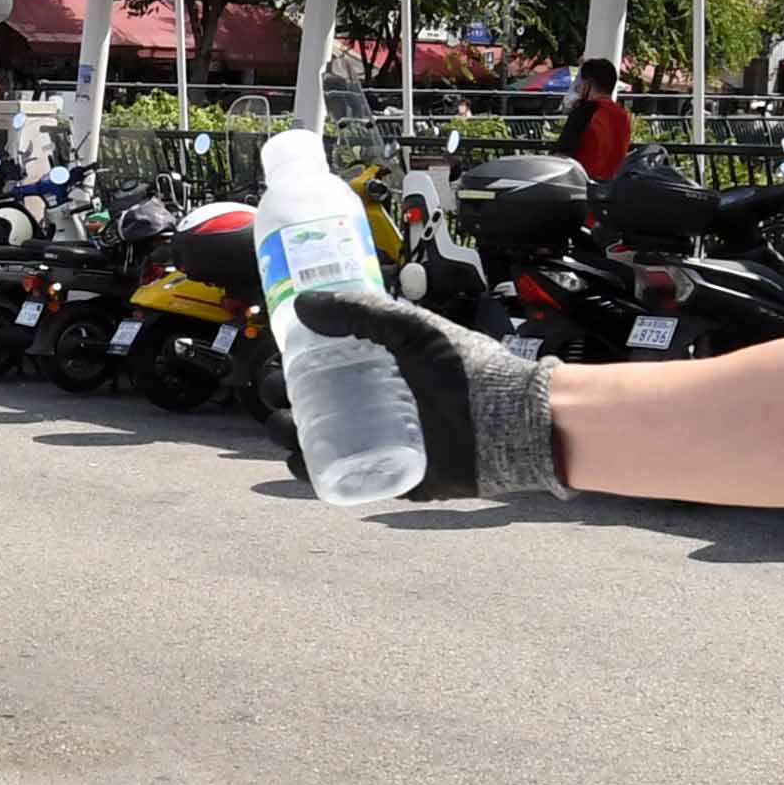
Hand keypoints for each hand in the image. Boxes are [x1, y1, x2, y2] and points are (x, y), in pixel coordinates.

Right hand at [288, 291, 564, 500]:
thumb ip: (359, 312)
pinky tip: (300, 461)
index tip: (276, 360)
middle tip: (280, 395)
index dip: (286, 364)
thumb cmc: (465, 369)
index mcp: (370, 368)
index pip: (313, 366)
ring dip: (286, 436)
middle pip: (304, 405)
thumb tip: (301, 304)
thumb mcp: (411, 330)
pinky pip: (336, 480)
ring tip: (287, 427)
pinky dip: (310, 474)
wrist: (508, 420)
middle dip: (278, 401)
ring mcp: (373, 442)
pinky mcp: (383, 477)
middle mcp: (367, 405)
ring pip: (311, 443)